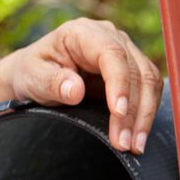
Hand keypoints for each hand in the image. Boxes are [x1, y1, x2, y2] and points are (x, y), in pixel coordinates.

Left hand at [0, 18, 162, 154]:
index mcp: (83, 33)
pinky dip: (145, 114)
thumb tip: (75, 90)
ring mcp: (124, 52)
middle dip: (133, 110)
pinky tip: (138, 136)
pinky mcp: (130, 70)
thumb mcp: (32, 78)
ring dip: (144, 116)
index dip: (120, 83)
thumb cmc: (31, 73)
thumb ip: (52, 82)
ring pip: (148, 81)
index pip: (112, 54)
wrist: (33, 76)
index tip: (118, 112)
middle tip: (125, 143)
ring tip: (134, 146)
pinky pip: (148, 90)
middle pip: (136, 70)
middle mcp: (109, 37)